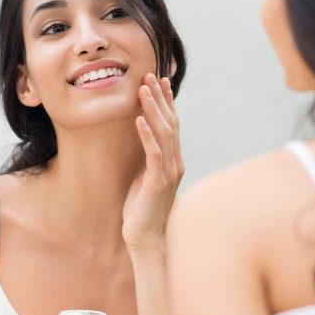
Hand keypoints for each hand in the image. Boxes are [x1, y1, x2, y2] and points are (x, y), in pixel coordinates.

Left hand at [122, 73, 183, 250]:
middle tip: (151, 75)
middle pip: (171, 123)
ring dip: (153, 109)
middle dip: (160, 98)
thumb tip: (143, 140)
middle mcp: (176, 163)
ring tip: (143, 90)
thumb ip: (149, 159)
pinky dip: (146, 135)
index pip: (173, 124)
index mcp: (174, 161)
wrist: (146, 238)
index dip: (167, 102)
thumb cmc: (142, 210)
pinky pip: (153, 154)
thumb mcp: (146, 178)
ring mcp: (169, 173)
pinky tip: (138, 120)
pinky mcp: (157, 183)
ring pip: (164, 134)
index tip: (160, 81)